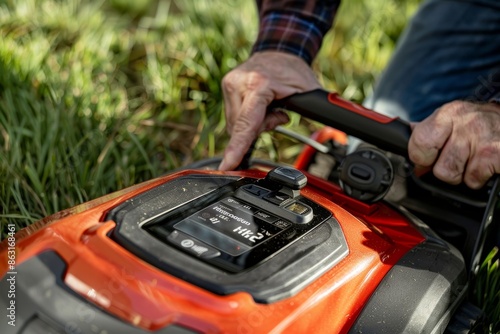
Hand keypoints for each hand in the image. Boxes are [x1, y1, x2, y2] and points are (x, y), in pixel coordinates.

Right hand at [219, 51, 320, 169]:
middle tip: (278, 114)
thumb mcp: (306, 92)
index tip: (228, 165)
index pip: (246, 123)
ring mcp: (229, 84)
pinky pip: (233, 116)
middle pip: (240, 128)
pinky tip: (258, 106)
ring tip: (268, 107)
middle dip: (258, 129)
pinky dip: (246, 117)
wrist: (279, 49)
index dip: (237, 147)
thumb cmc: (294, 70)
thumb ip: (303, 114)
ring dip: (251, 125)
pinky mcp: (226, 86)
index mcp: (258, 84)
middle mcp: (238, 83)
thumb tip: (316, 129)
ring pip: (235, 125)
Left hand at [409, 100, 499, 188]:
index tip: (430, 156)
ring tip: (472, 159)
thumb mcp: (448, 120)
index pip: (419, 144)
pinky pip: (474, 180)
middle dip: (446, 169)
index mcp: (446, 115)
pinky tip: (484, 163)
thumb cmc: (476, 123)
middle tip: (457, 157)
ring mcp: (483, 138)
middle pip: (438, 168)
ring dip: (463, 174)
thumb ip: (426, 134)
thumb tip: (407, 151)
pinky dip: (479, 178)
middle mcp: (465, 123)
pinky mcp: (497, 153)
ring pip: (454, 176)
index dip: (422, 157)